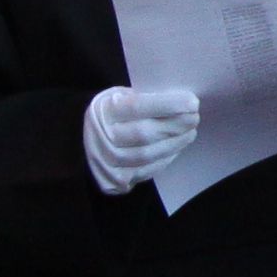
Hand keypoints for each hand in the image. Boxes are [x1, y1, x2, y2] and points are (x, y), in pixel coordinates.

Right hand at [81, 85, 200, 196]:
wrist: (81, 140)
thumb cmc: (111, 112)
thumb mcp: (119, 96)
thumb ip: (144, 97)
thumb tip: (182, 101)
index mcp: (104, 111)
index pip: (138, 106)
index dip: (168, 105)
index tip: (193, 102)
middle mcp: (102, 138)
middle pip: (145, 134)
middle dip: (176, 126)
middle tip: (195, 118)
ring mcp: (106, 161)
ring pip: (148, 155)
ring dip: (175, 144)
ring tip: (190, 133)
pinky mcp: (113, 179)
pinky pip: (146, 170)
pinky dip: (165, 159)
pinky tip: (175, 148)